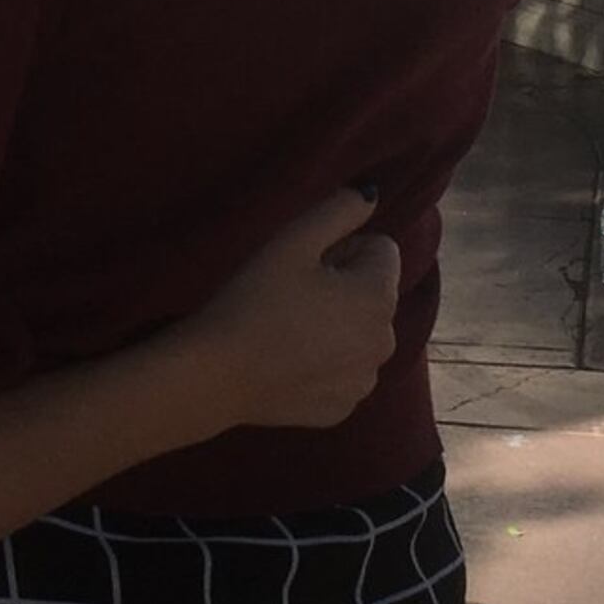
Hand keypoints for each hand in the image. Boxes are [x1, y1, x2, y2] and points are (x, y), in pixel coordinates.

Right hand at [153, 189, 403, 437]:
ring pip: (361, 336)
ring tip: (289, 329)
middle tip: (293, 295)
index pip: (383, 250)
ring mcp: (365, 381)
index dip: (344, 248)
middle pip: (374, 295)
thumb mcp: (293, 242)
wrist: (217, 375)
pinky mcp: (342, 409)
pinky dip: (325, 365)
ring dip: (339, 328)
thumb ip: (340, 210)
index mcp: (378, 297)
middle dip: (345, 289)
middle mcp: (385, 341)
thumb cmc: (254, 300)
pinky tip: (288, 362)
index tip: (307, 263)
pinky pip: (344, 373)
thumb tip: (372, 194)